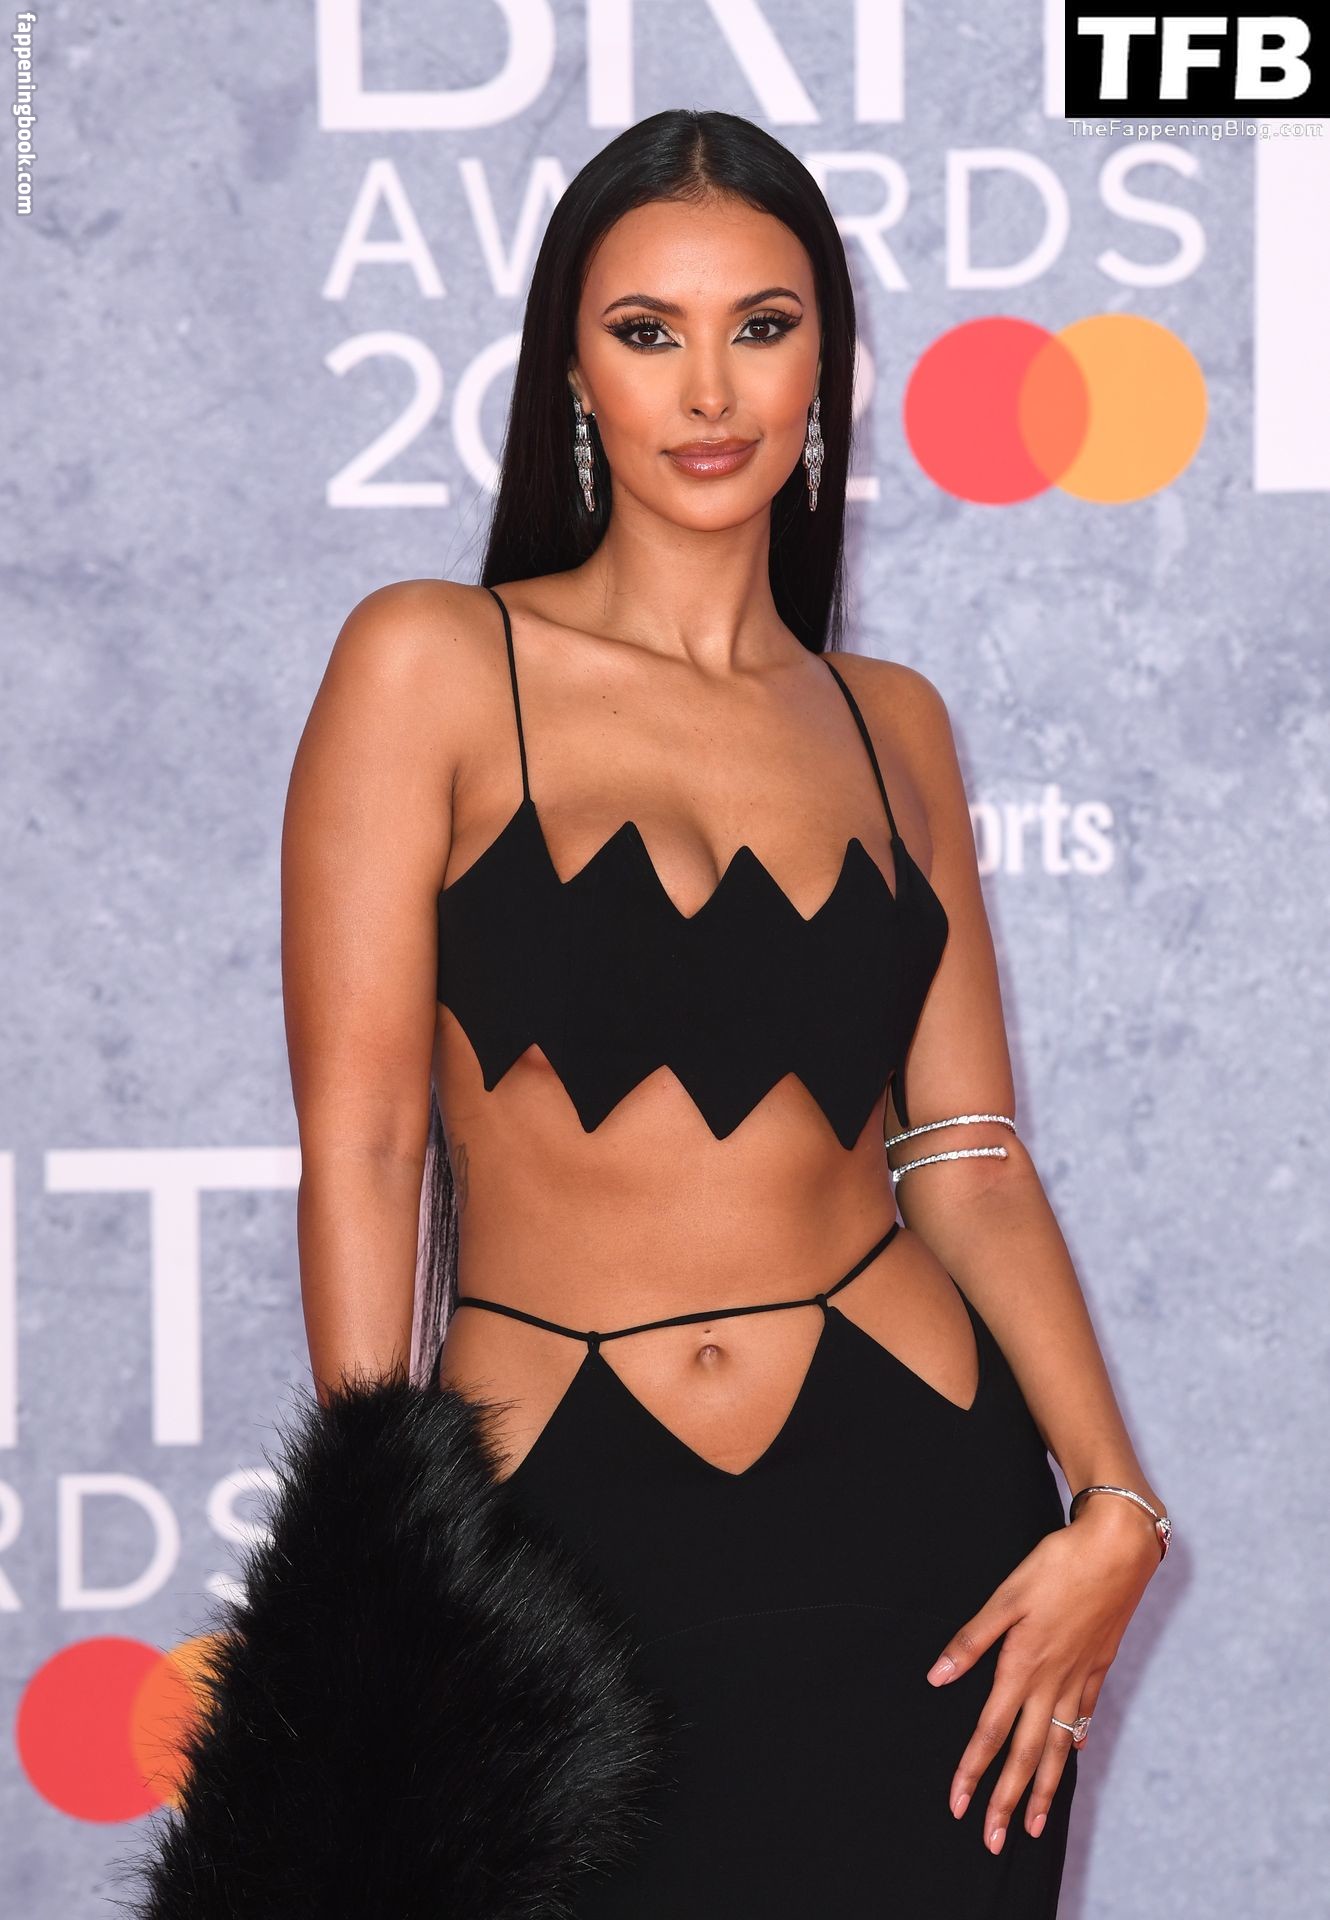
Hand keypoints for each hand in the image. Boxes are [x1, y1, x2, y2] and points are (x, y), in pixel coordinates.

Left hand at [924, 1501, 1160, 1853]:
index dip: (972, 1772)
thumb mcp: (1006, 1597)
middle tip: (992, 1841)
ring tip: (1035, 1824)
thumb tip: (936, 1677)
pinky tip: (1073, 1752)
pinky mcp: (1099, 1664)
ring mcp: (1079, 1677)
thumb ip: (971, 1640)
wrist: (1117, 1549)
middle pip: (1025, 1755)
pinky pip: (1084, 1714)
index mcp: (1022, 1667)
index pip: (991, 1733)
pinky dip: (1075, 1739)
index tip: (957, 1806)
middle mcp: (1052, 1682)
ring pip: (1058, 1746)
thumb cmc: (1057, 1566)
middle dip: (1007, 1802)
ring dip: (1044, 1788)